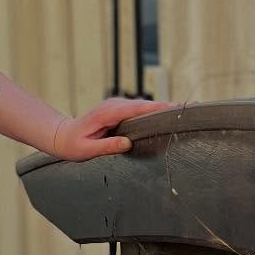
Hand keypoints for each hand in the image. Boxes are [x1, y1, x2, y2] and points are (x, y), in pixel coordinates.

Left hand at [50, 97, 181, 161]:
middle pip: (147, 105)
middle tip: (193, 108)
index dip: (157, 108)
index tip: (176, 107)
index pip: (137, 108)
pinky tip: (171, 115)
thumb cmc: (72, 144)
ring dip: (165, 108)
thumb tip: (127, 143)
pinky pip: (141, 109)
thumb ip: (107, 146)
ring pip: (146, 106)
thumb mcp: (86, 150)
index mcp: (108, 113)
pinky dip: (156, 111)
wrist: (62, 135)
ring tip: (188, 111)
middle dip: (168, 107)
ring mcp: (119, 106)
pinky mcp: (121, 110)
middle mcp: (115, 105)